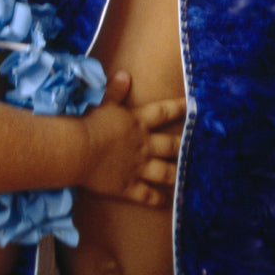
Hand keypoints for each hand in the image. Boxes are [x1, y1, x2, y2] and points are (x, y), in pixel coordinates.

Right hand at [78, 71, 185, 205]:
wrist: (80, 151)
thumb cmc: (91, 124)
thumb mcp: (104, 104)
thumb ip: (116, 91)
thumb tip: (125, 74)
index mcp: (138, 122)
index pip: (163, 112)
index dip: (178, 108)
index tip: (192, 106)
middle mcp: (144, 145)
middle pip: (170, 145)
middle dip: (182, 145)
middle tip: (193, 145)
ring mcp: (138, 167)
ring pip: (164, 172)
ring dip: (175, 173)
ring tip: (183, 174)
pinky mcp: (129, 186)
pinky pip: (148, 195)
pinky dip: (158, 199)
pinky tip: (166, 200)